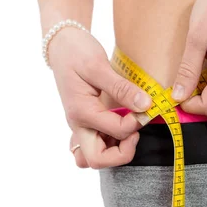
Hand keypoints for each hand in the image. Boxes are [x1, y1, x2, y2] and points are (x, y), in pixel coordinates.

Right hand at [48, 26, 151, 167]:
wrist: (61, 46)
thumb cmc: (77, 52)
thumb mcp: (98, 65)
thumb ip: (121, 88)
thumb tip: (145, 105)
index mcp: (82, 111)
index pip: (116, 131)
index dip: (135, 123)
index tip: (145, 107)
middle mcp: (78, 124)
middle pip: (97, 160)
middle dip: (121, 153)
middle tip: (135, 132)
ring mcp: (80, 126)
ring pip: (93, 158)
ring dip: (114, 152)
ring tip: (128, 131)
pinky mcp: (85, 123)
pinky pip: (94, 146)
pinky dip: (110, 145)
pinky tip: (121, 126)